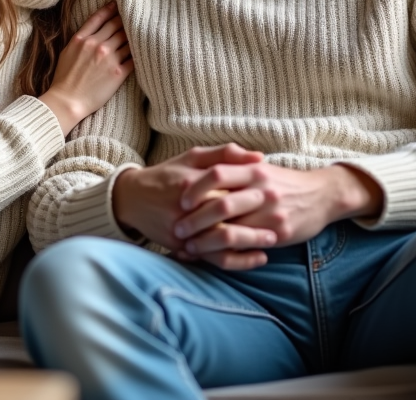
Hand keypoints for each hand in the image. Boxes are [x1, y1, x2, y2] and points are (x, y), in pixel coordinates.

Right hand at [38, 2, 134, 133]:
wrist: (67, 102)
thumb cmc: (64, 79)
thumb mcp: (66, 52)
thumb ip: (80, 39)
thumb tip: (92, 32)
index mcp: (82, 39)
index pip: (99, 17)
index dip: (110, 9)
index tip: (118, 5)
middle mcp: (97, 45)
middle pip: (117, 25)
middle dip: (125, 20)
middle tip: (134, 16)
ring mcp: (109, 58)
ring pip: (127, 40)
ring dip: (134, 35)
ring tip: (141, 32)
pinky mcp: (118, 72)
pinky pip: (133, 57)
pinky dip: (138, 53)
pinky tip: (143, 50)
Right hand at [112, 144, 272, 267]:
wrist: (132, 199)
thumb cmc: (168, 174)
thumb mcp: (192, 156)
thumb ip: (225, 154)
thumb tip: (260, 158)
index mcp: (192, 181)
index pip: (228, 184)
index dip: (254, 189)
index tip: (275, 190)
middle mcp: (188, 207)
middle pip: (228, 213)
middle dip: (257, 217)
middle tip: (282, 218)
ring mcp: (185, 229)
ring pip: (223, 240)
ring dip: (251, 241)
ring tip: (273, 240)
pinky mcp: (184, 247)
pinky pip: (215, 259)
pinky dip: (239, 261)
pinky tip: (258, 258)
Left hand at [172, 164, 383, 269]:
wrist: (323, 195)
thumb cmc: (284, 182)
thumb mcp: (261, 167)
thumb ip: (235, 165)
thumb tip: (200, 171)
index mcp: (253, 169)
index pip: (216, 174)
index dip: (195, 188)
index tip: (180, 200)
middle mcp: (261, 190)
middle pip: (219, 204)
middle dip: (194, 220)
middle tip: (177, 229)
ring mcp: (270, 213)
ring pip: (231, 230)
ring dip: (205, 241)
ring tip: (189, 248)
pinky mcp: (278, 233)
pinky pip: (247, 246)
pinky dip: (226, 254)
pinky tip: (213, 258)